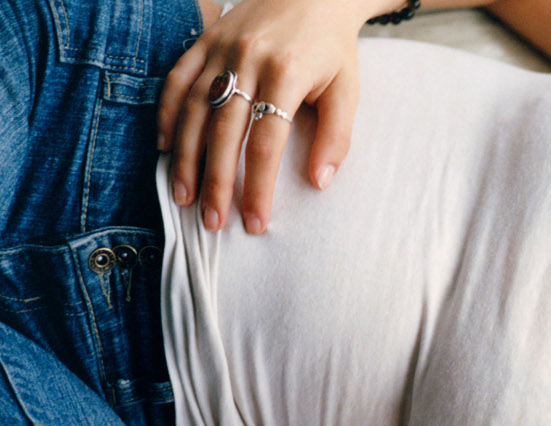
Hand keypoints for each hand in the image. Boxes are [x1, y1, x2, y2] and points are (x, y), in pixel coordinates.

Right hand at [158, 0, 372, 233]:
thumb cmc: (332, 47)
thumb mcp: (347, 90)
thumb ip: (336, 137)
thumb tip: (318, 183)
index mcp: (285, 73)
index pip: (266, 143)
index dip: (259, 186)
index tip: (256, 222)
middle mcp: (247, 59)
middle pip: (224, 132)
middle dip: (216, 182)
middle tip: (212, 222)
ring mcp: (220, 48)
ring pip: (194, 109)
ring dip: (186, 157)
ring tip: (183, 196)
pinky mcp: (204, 40)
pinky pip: (177, 79)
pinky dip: (169, 114)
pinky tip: (165, 148)